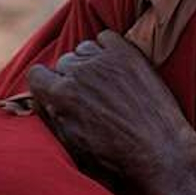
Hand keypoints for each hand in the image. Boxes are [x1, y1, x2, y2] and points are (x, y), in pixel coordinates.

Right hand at [27, 30, 195, 186]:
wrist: (159, 150)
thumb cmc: (116, 156)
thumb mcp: (72, 145)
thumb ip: (53, 117)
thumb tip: (43, 100)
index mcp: (61, 96)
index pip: (36, 74)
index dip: (45, 85)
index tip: (56, 92)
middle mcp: (79, 73)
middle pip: (63, 63)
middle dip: (71, 78)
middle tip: (89, 96)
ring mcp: (104, 60)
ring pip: (84, 50)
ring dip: (90, 63)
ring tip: (105, 84)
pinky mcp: (127, 53)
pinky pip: (106, 38)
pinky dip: (108, 49)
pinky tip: (116, 68)